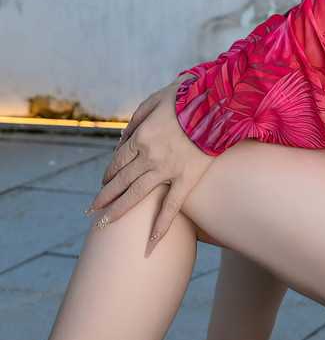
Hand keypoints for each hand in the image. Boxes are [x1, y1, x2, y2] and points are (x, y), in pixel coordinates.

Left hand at [85, 75, 215, 254]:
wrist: (218, 102)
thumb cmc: (188, 95)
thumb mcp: (157, 98)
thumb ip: (138, 117)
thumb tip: (124, 137)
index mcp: (141, 136)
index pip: (118, 160)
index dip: (109, 173)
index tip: (104, 182)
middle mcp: (149, 156)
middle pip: (121, 180)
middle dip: (104, 196)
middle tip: (91, 210)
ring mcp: (167, 169)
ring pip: (137, 195)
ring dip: (118, 210)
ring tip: (104, 224)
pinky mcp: (187, 178)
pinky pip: (172, 206)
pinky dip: (161, 225)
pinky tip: (150, 243)